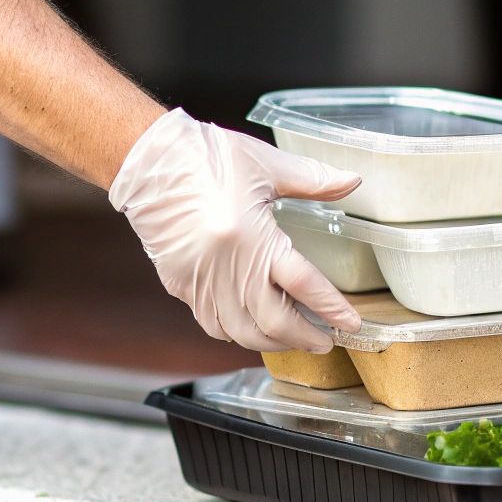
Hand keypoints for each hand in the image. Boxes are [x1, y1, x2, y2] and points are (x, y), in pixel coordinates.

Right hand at [109, 108, 363, 352]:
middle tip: (325, 342)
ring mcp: (202, 281)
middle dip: (305, 337)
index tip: (350, 323)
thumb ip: (312, 179)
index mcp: (253, 236)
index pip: (303, 284)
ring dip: (272, 343)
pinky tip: (253, 330)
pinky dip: (237, 334)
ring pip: (242, 332)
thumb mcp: (266, 164)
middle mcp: (227, 267)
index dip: (331, 308)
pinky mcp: (181, 285)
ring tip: (294, 341)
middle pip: (274, 321)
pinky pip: (213, 323)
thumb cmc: (206, 158)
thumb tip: (352, 182)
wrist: (149, 163)